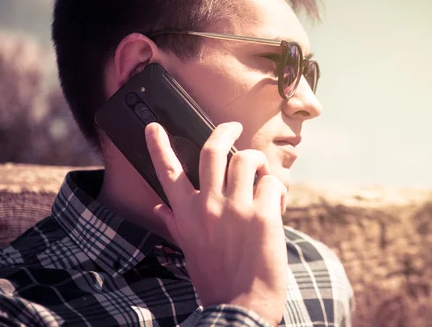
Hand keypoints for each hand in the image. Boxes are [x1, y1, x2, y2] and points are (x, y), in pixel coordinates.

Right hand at [145, 122, 286, 325]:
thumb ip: (176, 224)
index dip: (159, 145)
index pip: (168, 171)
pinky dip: (276, 189)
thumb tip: (159, 207)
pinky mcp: (262, 214)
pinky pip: (272, 183)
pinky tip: (275, 203)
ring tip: (261, 172)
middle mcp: (208, 205)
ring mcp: (236, 208)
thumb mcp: (189, 250)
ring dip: (256, 160)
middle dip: (224, 130)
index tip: (154, 126)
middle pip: (213, 151)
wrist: (242, 306)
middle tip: (232, 126)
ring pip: (246, 159)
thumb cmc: (215, 280)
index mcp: (186, 215)